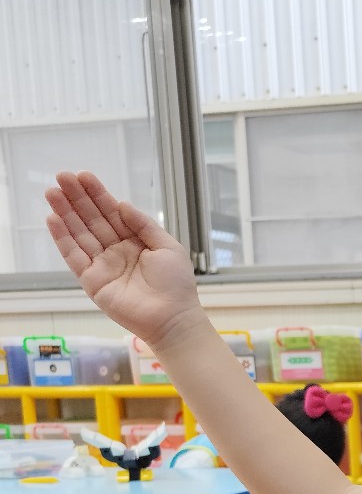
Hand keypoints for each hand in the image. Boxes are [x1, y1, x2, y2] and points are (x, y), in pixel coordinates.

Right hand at [44, 171, 202, 348]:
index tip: (83, 176)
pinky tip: (54, 219)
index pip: (112, 213)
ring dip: (65, 213)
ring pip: (80, 234)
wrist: (172, 318)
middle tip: (61, 177)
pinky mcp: (92, 281)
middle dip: (77, 198)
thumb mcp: (167, 247)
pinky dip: (63, 239)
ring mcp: (103, 265)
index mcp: (136, 241)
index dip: (98, 194)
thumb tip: (123, 204)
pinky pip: (74, 257)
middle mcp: (117, 250)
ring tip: (52, 192)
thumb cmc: (176, 284)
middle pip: (93, 220)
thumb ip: (144, 225)